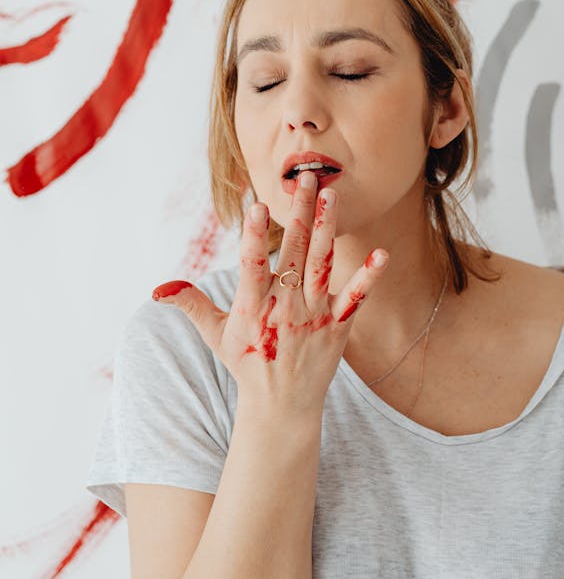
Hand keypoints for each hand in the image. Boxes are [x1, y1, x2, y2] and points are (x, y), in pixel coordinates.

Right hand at [151, 170, 388, 412]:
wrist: (281, 407)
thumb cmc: (247, 363)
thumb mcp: (216, 334)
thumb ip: (192, 304)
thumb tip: (159, 287)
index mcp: (253, 306)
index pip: (252, 265)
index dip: (255, 236)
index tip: (258, 206)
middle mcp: (284, 307)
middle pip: (293, 251)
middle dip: (299, 212)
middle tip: (305, 177)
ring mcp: (313, 315)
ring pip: (322, 264)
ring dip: (328, 228)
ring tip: (332, 194)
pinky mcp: (337, 326)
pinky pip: (356, 299)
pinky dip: (369, 278)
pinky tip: (383, 255)